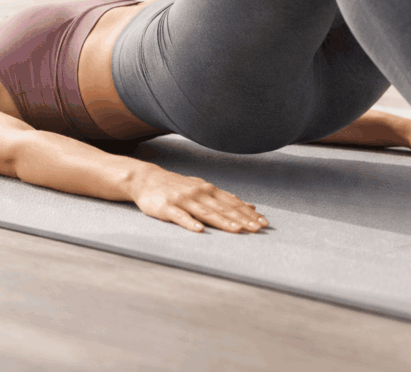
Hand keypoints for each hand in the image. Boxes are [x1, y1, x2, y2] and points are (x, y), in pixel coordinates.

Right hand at [129, 165, 268, 232]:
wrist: (147, 179)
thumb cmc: (177, 186)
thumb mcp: (202, 188)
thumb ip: (225, 198)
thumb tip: (250, 206)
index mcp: (208, 190)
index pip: (233, 203)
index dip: (249, 214)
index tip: (264, 223)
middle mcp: (199, 193)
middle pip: (223, 208)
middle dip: (242, 219)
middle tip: (258, 229)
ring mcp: (183, 200)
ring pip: (206, 212)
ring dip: (223, 222)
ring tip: (237, 230)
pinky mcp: (167, 208)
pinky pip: (180, 217)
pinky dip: (190, 223)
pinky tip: (200, 230)